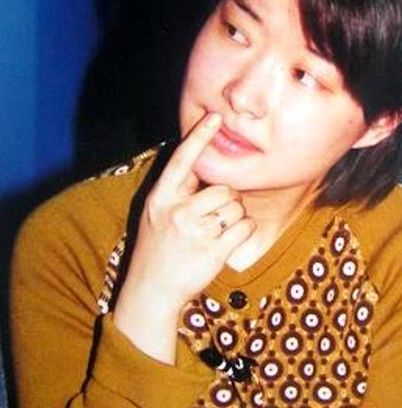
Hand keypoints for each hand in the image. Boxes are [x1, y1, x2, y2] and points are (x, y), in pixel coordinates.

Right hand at [113, 112, 254, 361]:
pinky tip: (226, 242)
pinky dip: (242, 232)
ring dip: (234, 218)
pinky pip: (244, 227)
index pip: (182, 160)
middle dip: (226, 201)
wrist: (151, 291)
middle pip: (222, 188)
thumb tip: (199, 160)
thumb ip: (177, 190)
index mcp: (161, 198)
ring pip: (236, 207)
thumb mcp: (156, 214)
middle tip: (213, 217)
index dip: (199, 137)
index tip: (215, 117)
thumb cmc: (158, 248)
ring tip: (215, 233)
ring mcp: (196, 232)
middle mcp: (177, 211)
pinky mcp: (214, 251)